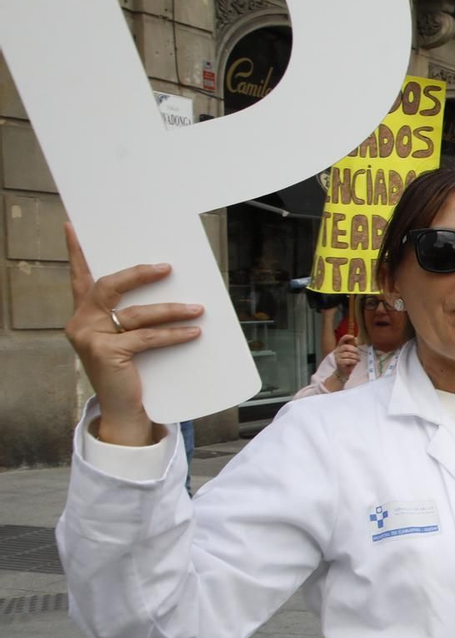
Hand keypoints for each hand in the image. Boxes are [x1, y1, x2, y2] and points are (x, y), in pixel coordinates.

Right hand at [63, 223, 200, 446]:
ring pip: (136, 314)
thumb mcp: (124, 339)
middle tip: (166, 267)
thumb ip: (129, 316)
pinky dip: (173, 334)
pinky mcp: (106, 353)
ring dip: (171, 309)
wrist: (125, 410)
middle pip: (109, 286)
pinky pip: (147, 337)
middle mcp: (80, 322)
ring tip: (198, 308)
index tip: (73, 227)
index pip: (79, 277)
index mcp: (82, 314)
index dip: (75, 252)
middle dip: (139, 274)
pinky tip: (193, 331)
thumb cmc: (129, 370)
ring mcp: (90, 338)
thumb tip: (164, 286)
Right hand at [328, 334, 359, 388]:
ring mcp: (337, 357)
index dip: (346, 337)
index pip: (341, 340)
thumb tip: (357, 340)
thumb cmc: (348, 363)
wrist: (343, 373)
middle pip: (346, 347)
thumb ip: (353, 349)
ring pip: (348, 354)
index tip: (353, 337)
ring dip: (356, 357)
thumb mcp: (351, 355)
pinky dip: (354, 361)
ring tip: (358, 360)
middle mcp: (337, 351)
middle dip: (355, 350)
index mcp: (340, 348)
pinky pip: (348, 360)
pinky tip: (355, 363)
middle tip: (359, 354)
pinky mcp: (339, 362)